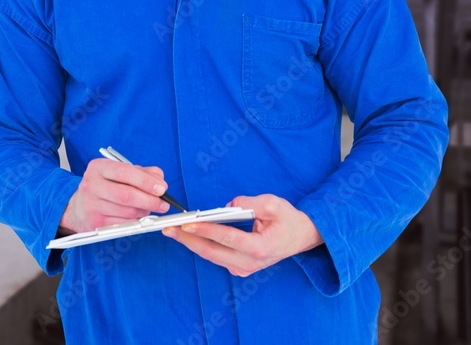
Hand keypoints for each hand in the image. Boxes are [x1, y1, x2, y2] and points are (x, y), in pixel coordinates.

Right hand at [59, 159, 170, 234]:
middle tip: (163, 204)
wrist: (79, 207)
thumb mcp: (119, 173)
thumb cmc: (104, 186)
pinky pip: (124, 223)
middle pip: (127, 195)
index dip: (145, 181)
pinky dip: (137, 221)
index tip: (162, 188)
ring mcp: (92, 205)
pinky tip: (138, 216)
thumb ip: (142, 173)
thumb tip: (160, 180)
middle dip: (150, 200)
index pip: (124, 172)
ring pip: (128, 211)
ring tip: (149, 208)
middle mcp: (92, 185)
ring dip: (145, 212)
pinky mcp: (96, 222)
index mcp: (98, 167)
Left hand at [162, 194, 323, 276]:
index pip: (227, 238)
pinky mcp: (240, 268)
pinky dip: (201, 246)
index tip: (187, 222)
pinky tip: (187, 236)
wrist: (301, 237)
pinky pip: (216, 257)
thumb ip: (249, 203)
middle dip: (188, 239)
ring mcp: (245, 268)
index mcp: (260, 247)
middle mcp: (251, 262)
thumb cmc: (288, 219)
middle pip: (213, 252)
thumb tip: (226, 206)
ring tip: (172, 231)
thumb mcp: (273, 203)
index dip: (205, 229)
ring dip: (191, 243)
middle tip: (169, 228)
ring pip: (211, 256)